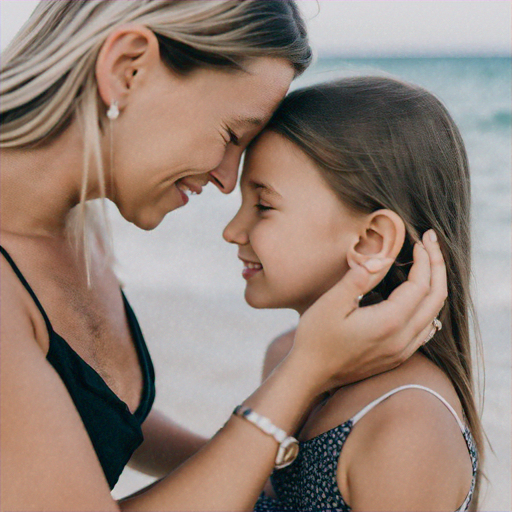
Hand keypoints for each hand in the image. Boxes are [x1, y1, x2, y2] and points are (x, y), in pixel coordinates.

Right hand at [291, 230, 446, 391]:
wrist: (310, 374)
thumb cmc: (316, 338)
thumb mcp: (330, 304)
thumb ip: (357, 279)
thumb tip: (381, 260)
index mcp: (388, 323)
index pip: (420, 285)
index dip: (424, 260)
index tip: (419, 241)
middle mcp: (402, 339)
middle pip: (435, 299)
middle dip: (437, 268)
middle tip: (432, 244)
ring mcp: (402, 351)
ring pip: (434, 314)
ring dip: (435, 286)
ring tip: (429, 264)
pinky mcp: (397, 357)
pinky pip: (425, 329)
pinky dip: (428, 306)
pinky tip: (420, 296)